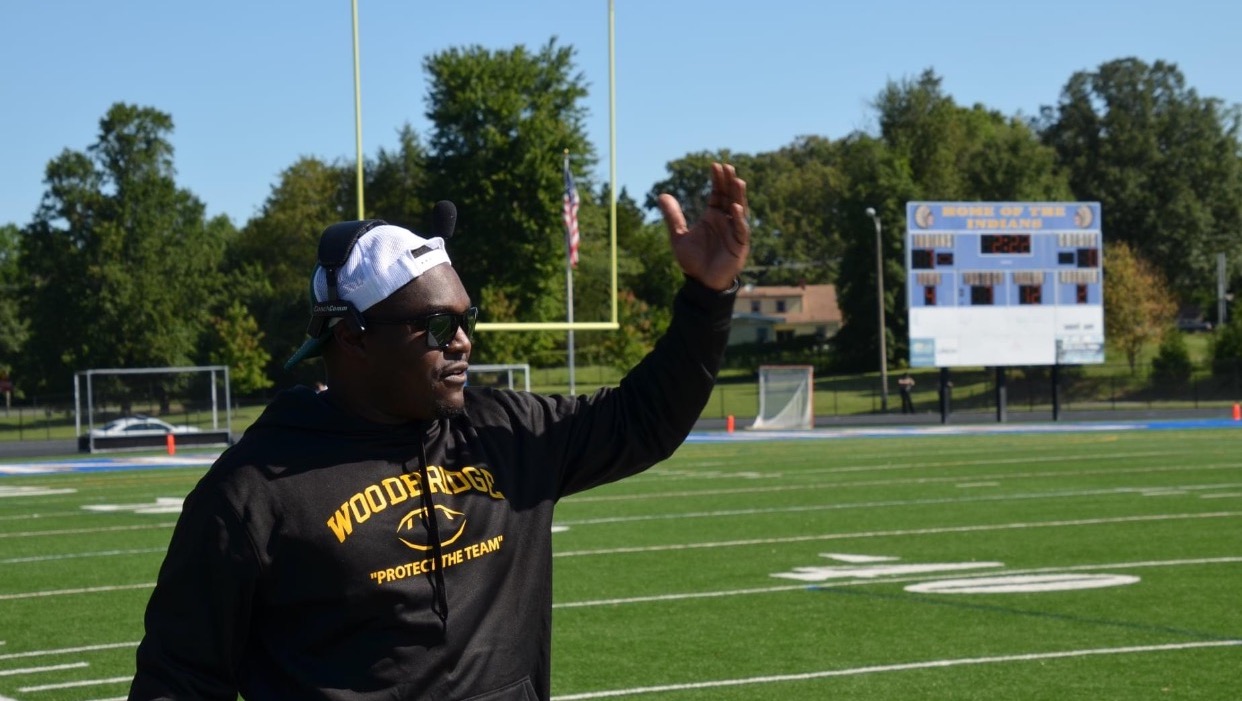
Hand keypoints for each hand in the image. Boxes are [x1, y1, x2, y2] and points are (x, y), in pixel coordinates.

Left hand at [657, 162, 748, 290]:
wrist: (701, 283)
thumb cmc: (692, 261)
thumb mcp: (678, 236)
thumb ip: (672, 216)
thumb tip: (661, 194)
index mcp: (713, 217)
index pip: (718, 194)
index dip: (717, 180)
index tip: (714, 165)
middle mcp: (726, 221)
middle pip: (729, 197)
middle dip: (729, 182)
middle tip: (726, 167)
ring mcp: (734, 232)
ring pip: (739, 209)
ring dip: (738, 196)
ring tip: (737, 180)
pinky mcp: (739, 245)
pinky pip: (741, 229)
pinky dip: (739, 218)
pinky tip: (734, 207)